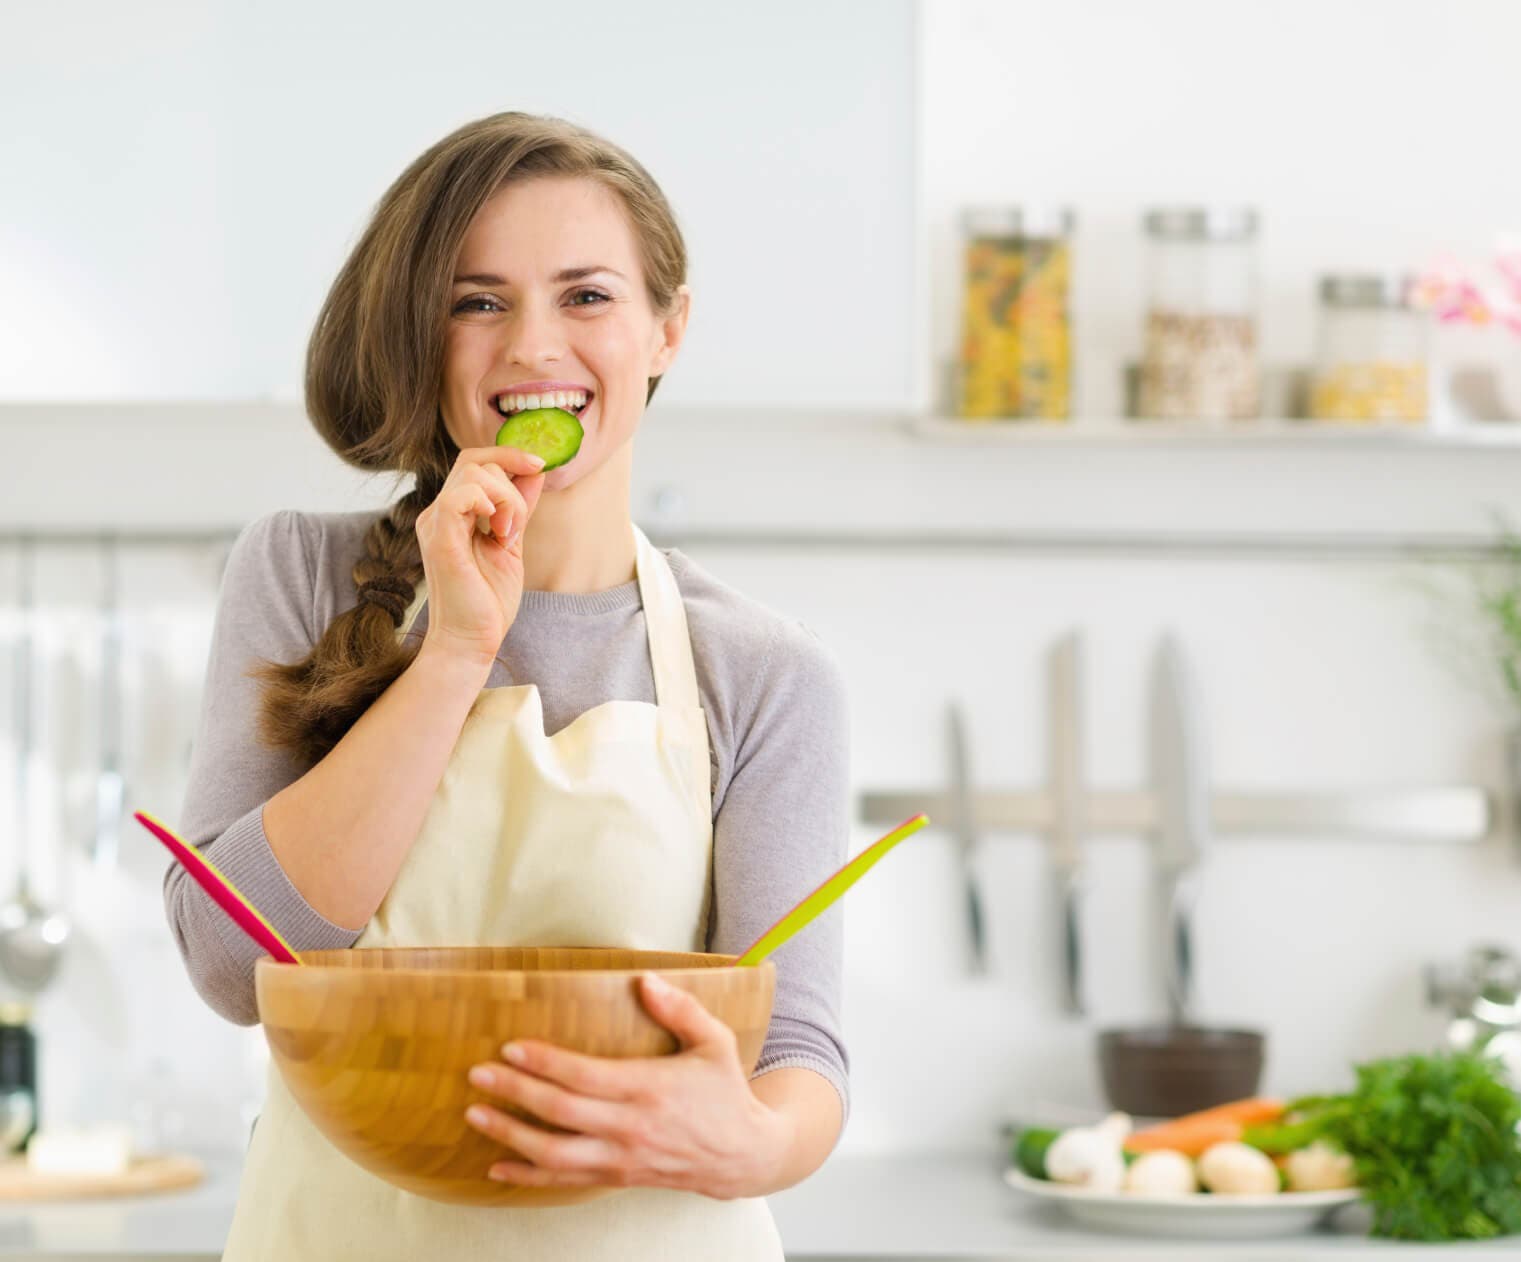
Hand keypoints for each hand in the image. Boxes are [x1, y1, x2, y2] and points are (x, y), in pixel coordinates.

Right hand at [414, 445, 546, 666]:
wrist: (471, 641)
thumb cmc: (488, 600)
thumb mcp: (511, 544)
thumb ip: (518, 508)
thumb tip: (534, 472)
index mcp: (453, 513)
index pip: (474, 461)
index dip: (508, 454)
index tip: (538, 466)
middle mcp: (440, 513)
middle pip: (474, 460)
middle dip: (511, 482)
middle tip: (516, 526)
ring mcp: (436, 524)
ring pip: (472, 473)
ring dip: (505, 499)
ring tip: (507, 535)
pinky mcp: (440, 540)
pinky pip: (458, 496)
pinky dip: (487, 503)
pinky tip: (496, 532)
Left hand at [463, 972, 792, 1199]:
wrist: (742, 1154)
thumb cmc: (724, 1092)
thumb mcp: (714, 1042)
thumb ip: (680, 1009)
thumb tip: (646, 980)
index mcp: (649, 1088)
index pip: (585, 1076)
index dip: (544, 1063)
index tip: (510, 1048)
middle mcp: (629, 1126)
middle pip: (560, 1113)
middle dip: (514, 1094)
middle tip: (477, 1076)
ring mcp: (621, 1156)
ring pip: (555, 1154)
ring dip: (511, 1136)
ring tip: (476, 1115)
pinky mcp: (617, 1176)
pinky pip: (565, 1181)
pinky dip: (528, 1176)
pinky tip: (498, 1167)